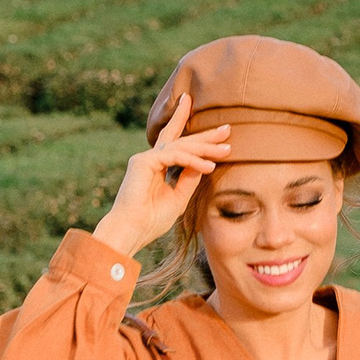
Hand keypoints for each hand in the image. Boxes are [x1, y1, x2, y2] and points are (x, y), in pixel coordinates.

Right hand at [93, 92, 231, 258]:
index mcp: (157, 167)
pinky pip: (175, 156)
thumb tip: (204, 163)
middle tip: (227, 128)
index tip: (218, 132)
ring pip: (181, 146)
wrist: (132, 231)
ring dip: (205, 147)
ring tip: (226, 150)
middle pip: (182, 140)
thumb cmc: (151, 220)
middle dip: (205, 135)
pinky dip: (193, 161)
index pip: (177, 145)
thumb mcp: (179, 198)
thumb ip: (190, 179)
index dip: (195, 136)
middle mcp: (151, 159)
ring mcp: (145, 158)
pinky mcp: (143, 161)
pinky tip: (209, 166)